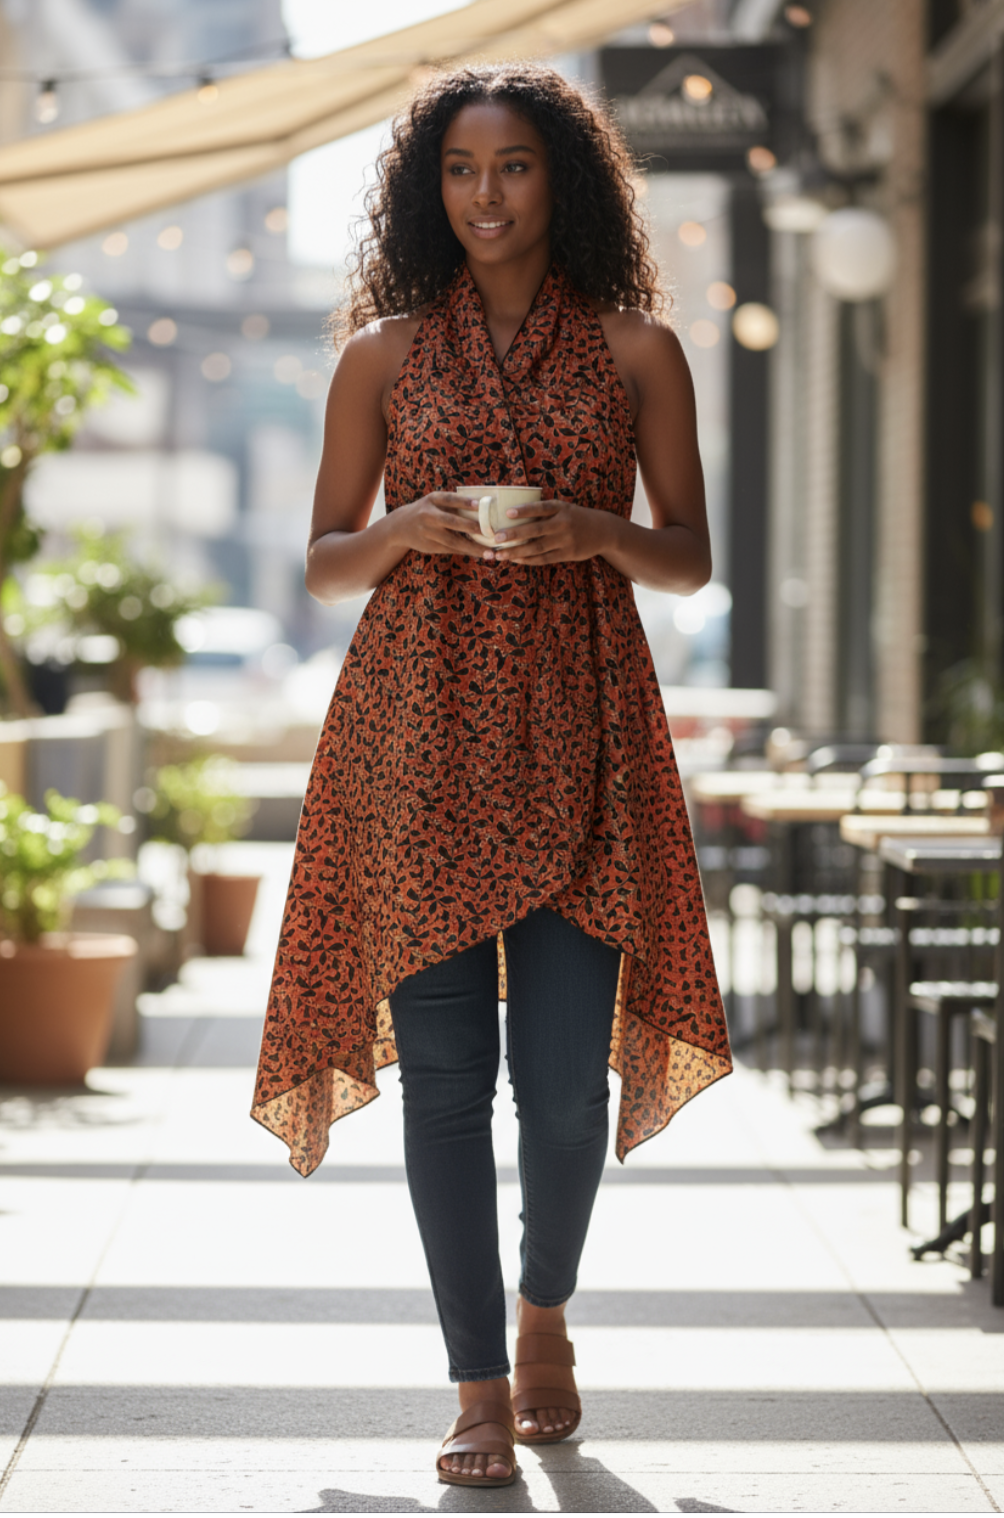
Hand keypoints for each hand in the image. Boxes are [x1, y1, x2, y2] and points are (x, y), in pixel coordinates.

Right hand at [390, 492, 488, 558]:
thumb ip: (452, 504)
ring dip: (472, 547)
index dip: (464, 502)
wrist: (399, 526)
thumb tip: (481, 507)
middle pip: (451, 522)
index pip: (449, 499)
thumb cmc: (426, 511)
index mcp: (432, 500)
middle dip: (470, 526)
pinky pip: (450, 549)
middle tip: (489, 532)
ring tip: (489, 552)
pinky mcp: (429, 546)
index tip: (478, 504)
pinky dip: (465, 551)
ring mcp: (428, 532)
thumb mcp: (434, 502)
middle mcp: (429, 515)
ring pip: (453, 541)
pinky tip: (478, 554)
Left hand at [485, 499, 613, 565]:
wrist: (603, 531)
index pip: (541, 508)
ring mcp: (566, 540)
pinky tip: (516, 559)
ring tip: (500, 554)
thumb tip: (514, 516)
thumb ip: (545, 512)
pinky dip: (529, 560)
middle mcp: (563, 524)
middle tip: (497, 538)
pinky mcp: (568, 554)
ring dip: (517, 551)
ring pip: (537, 547)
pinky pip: (545, 559)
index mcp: (561, 508)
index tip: (507, 513)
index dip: (524, 510)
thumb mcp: (564, 509)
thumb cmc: (575, 518)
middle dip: (515, 535)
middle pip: (536, 530)